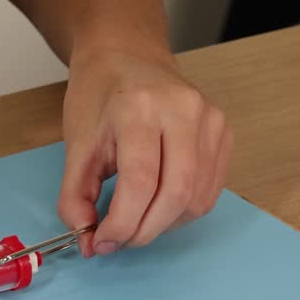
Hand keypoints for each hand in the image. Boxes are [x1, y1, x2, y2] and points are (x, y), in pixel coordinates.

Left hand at [55, 46, 232, 256]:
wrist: (126, 56)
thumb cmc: (99, 96)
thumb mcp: (76, 145)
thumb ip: (75, 197)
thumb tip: (89, 242)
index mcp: (140, 109)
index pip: (140, 182)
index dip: (121, 223)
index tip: (102, 242)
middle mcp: (183, 111)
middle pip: (176, 194)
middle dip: (144, 231)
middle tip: (119, 241)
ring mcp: (211, 120)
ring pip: (197, 198)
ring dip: (164, 224)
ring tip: (136, 222)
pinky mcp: (224, 132)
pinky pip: (210, 189)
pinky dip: (182, 210)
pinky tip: (158, 206)